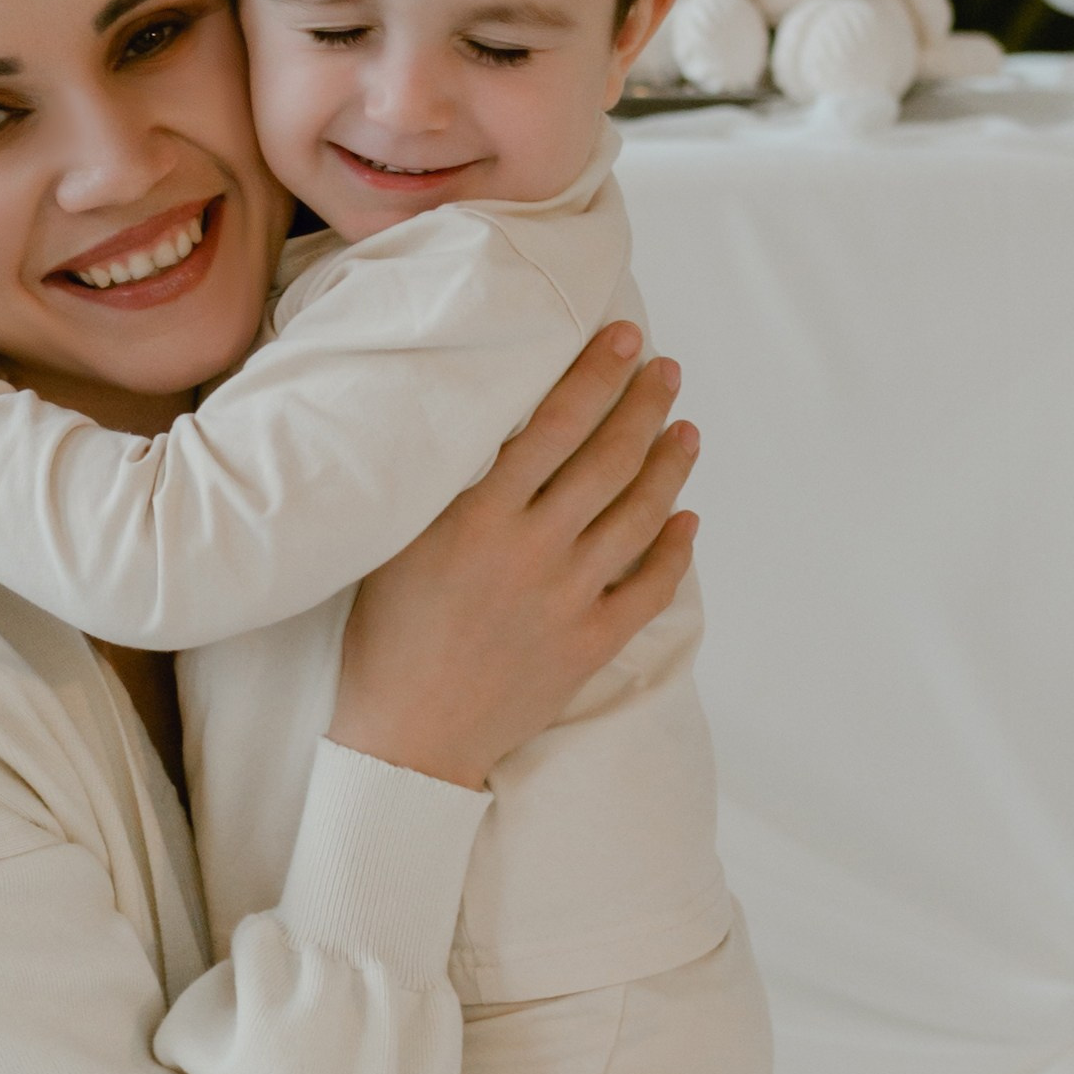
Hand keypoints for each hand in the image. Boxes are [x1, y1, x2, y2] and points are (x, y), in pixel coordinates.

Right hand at [328, 323, 698, 789]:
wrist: (408, 735)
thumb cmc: (387, 634)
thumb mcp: (395, 542)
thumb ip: (442, 485)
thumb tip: (479, 420)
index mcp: (480, 518)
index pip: (554, 426)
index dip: (595, 376)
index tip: (624, 338)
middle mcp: (533, 551)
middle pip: (608, 460)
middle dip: (643, 405)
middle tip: (665, 369)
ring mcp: (568, 600)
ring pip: (639, 516)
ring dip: (669, 466)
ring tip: (685, 430)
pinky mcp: (590, 644)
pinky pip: (649, 588)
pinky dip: (674, 550)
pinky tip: (685, 519)